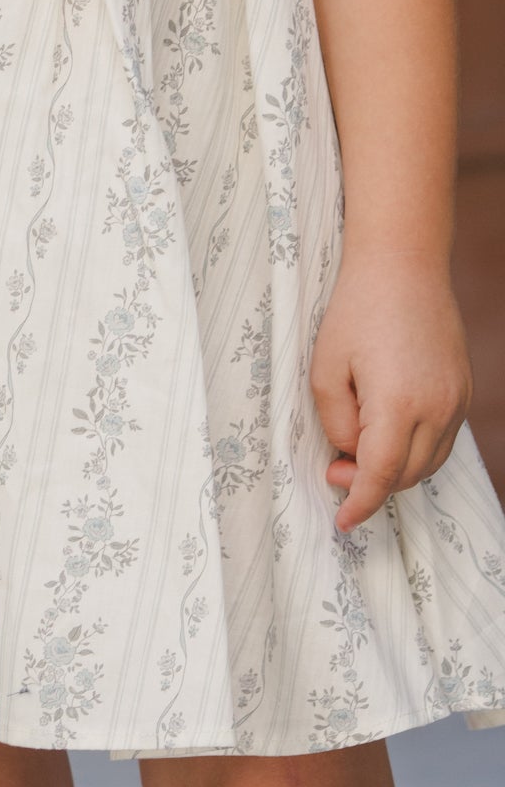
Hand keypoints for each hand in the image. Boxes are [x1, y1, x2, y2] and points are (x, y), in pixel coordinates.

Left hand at [311, 253, 470, 530]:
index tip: (342, 521)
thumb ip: (336, 420)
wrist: (403, 265)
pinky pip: (441, 440)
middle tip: (335, 469)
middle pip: (407, 475)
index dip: (361, 503)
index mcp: (399, 404)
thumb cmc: (355, 310)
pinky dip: (415, 450)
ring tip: (357, 451)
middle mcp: (437, 409)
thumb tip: (351, 453)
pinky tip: (386, 435)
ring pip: (428, 462)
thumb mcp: (325, 366)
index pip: (381, 475)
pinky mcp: (461, 391)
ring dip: (395, 470)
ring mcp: (455, 401)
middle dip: (371, 485)